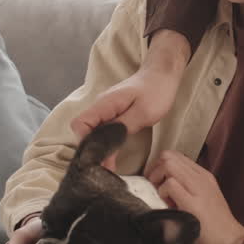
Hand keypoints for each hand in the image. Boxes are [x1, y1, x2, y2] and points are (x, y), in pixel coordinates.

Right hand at [70, 30, 189, 168]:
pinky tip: (111, 155)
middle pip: (83, 130)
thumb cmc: (156, 91)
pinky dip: (105, 142)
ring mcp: (106, 108)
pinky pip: (102, 129)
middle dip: (91, 149)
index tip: (97, 158)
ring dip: (98, 148)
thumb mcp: (143, 113)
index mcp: (105, 104)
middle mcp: (101, 105)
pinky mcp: (113, 112)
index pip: (80, 124)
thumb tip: (104, 147)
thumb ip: (121, 129)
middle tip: (103, 169)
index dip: (85, 142)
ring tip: (107, 167)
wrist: (163, 74)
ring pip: (92, 131)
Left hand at [145, 151, 243, 243]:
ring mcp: (198, 187)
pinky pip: (170, 184)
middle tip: (155, 188)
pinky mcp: (192, 202)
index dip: (160, 166)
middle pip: (169, 156)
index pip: (176, 156)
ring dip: (158, 180)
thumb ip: (189, 189)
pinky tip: (169, 206)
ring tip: (162, 197)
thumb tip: (166, 186)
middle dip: (155, 170)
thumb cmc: (215, 227)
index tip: (158, 182)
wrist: (231, 243)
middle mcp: (201, 177)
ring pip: (168, 165)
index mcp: (204, 176)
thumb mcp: (204, 200)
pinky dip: (163, 193)